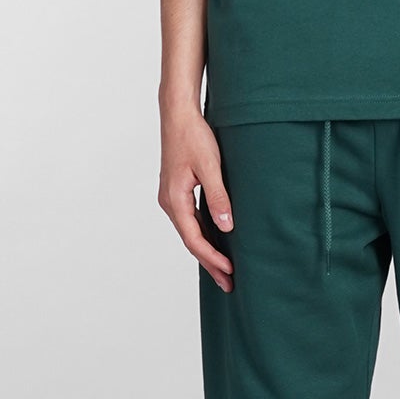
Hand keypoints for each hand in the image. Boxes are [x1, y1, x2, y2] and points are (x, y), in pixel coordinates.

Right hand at [159, 107, 234, 292]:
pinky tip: (216, 242)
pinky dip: (203, 236)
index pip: (194, 239)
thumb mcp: (210, 166)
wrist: (178, 115)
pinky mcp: (177, 192)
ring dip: (207, 251)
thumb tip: (226, 226)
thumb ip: (218, 197)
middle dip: (210, 263)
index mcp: (174, 200)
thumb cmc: (193, 137)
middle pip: (191, 241)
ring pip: (190, 232)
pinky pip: (190, 221)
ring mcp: (172, 198)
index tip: (230, 271)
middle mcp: (169, 203)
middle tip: (229, 283)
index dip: (212, 258)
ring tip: (225, 269)